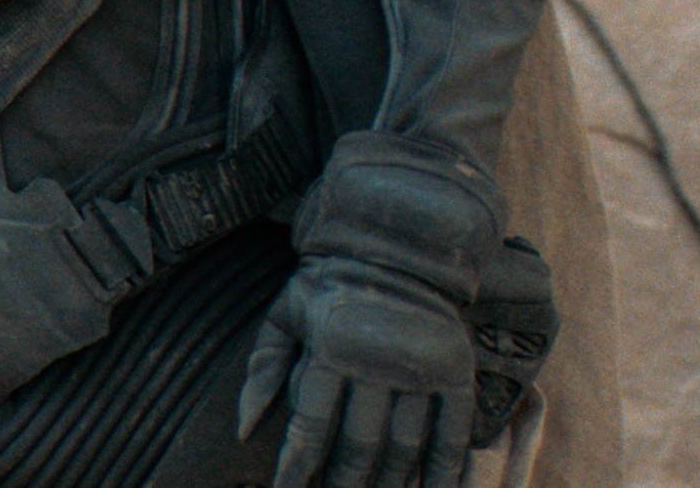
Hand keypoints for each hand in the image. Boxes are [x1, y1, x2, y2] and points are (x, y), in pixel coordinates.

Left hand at [238, 131, 501, 487]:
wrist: (401, 237)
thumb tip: (244, 429)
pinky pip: (451, 432)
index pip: (310, 423)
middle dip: (343, 484)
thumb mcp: (285, 312)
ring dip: (389, 485)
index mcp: (329, 345)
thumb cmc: (329, 280)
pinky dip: (445, 470)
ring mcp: (419, 366)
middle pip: (357, 445)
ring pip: (402, 446)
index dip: (297, 466)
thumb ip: (261, 367)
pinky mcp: (455, 369)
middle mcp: (375, 360)